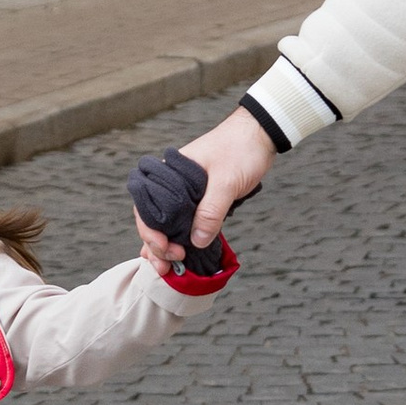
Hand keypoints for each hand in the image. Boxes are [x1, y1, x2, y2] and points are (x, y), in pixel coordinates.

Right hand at [133, 107, 275, 266]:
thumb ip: (211, 210)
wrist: (259, 135)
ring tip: (166, 269)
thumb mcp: (226, 181)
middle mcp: (171, 184)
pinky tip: (177, 255)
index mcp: (168, 175)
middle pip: (153, 220)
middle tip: (168, 266)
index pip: (146, 208)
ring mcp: (184, 193)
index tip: (167, 249)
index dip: (151, 233)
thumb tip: (196, 241)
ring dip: (165, 246)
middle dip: (156, 246)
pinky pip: (184, 222)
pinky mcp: (200, 199)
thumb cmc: (240, 149)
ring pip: (167, 223)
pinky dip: (180, 238)